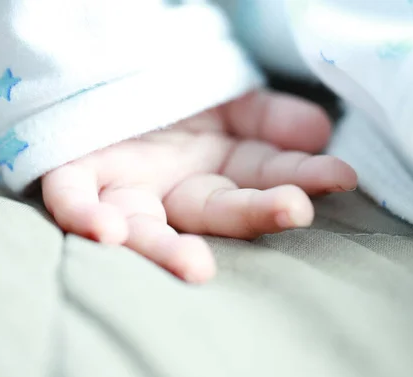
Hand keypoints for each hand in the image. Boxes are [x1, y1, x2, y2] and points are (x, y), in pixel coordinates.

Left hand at [41, 90, 356, 282]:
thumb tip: (318, 130)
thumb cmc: (178, 97)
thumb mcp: (231, 100)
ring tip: (195, 265)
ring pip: (145, 226)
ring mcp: (125, 187)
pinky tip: (107, 231)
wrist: (112, 75)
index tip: (340, 175)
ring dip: (166, 248)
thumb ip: (270, 116)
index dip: (299, 178)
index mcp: (216, 176)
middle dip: (253, 214)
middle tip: (294, 211)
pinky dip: (85, 215)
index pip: (263, 181)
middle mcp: (173, 191)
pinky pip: (71, 198)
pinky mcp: (76, 173)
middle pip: (213, 211)